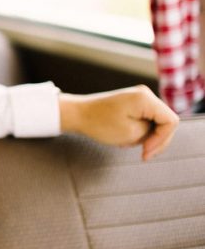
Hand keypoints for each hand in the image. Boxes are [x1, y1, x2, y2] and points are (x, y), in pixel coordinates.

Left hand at [59, 85, 178, 160]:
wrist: (77, 115)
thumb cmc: (99, 124)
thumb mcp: (132, 133)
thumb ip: (153, 131)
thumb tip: (159, 128)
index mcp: (146, 98)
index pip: (171, 122)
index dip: (162, 140)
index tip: (146, 152)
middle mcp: (144, 94)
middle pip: (165, 122)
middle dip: (155, 140)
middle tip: (142, 155)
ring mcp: (138, 98)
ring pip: (155, 123)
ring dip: (145, 137)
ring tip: (125, 142)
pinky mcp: (132, 103)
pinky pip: (145, 121)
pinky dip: (138, 132)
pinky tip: (123, 137)